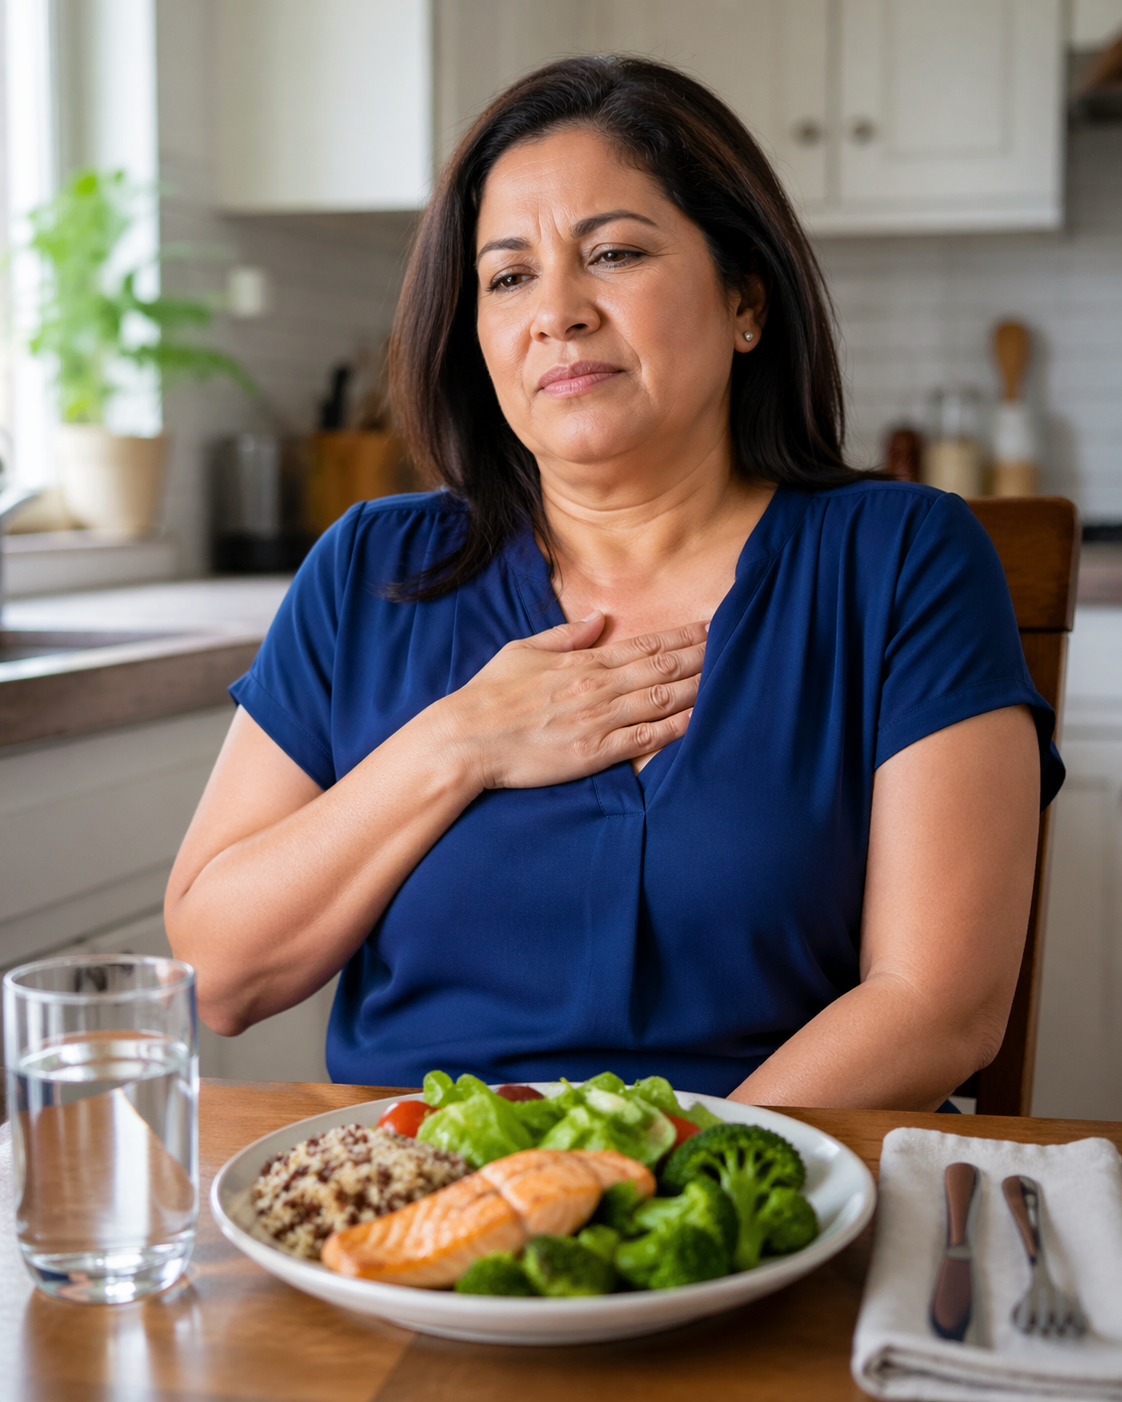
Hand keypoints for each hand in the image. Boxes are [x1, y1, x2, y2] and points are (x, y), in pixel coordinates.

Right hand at [430, 612, 706, 789]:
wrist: (465, 739)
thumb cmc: (488, 695)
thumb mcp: (522, 651)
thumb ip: (565, 635)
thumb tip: (598, 618)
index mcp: (581, 662)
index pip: (643, 645)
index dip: (681, 636)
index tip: (710, 625)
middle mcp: (597, 687)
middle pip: (662, 667)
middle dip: (702, 655)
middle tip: (735, 643)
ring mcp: (598, 720)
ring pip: (661, 699)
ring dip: (698, 686)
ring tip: (730, 675)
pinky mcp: (594, 753)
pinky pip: (644, 739)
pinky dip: (675, 727)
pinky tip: (700, 720)